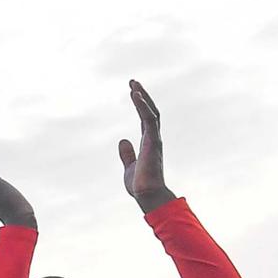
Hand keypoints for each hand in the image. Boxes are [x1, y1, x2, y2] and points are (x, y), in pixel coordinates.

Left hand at [119, 79, 172, 208]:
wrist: (147, 195)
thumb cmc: (140, 184)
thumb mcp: (129, 166)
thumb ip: (127, 153)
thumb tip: (122, 140)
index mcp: (148, 142)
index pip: (145, 118)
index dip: (140, 105)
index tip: (133, 92)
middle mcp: (153, 138)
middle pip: (150, 111)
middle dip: (142, 96)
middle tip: (133, 82)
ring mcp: (155, 139)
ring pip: (151, 112)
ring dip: (143, 97)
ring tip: (133, 84)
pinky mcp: (153, 141)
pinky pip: (149, 119)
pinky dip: (143, 106)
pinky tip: (135, 96)